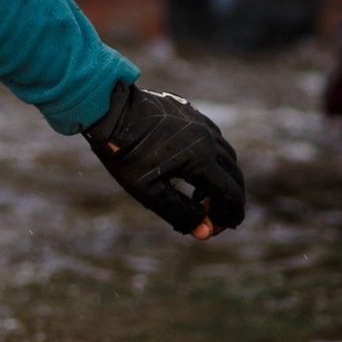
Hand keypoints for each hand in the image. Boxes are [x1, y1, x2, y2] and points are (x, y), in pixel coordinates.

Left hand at [83, 82, 244, 238]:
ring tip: (198, 196)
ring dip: (220, 179)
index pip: (232, 193)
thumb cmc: (125, 153)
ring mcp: (201, 123)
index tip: (222, 228)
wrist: (108, 110)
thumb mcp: (148, 191)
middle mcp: (208, 139)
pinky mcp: (191, 113)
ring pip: (226, 155)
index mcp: (202, 159)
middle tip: (212, 217)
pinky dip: (212, 158)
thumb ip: (180, 212)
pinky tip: (190, 168)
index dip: (231, 215)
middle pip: (234, 175)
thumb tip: (205, 231)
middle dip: (228, 199)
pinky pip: (213, 139)